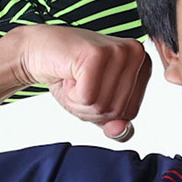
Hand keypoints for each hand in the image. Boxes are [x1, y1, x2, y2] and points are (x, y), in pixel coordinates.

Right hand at [9, 25, 151, 138]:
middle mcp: (137, 54)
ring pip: (102, 106)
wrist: (37, 52)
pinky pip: (87, 98)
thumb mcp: (97, 107)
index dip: (103, 111)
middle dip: (90, 107)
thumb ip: (115, 124)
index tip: (92, 88)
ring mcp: (118, 51)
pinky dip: (71, 94)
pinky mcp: (97, 54)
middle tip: (79, 82)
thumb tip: (120, 129)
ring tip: (73, 77)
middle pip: (117, 110)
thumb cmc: (69, 76)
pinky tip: (68, 74)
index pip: (130, 113)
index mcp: (144, 65)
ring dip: (79, 101)